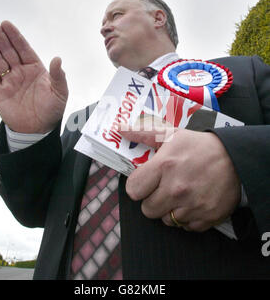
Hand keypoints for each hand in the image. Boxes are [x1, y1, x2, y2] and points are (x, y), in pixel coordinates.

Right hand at [0, 17, 67, 132]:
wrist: (38, 130)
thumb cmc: (51, 111)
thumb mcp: (60, 93)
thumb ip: (58, 76)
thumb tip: (58, 60)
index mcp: (36, 70)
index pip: (23, 49)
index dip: (15, 36)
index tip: (6, 24)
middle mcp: (21, 73)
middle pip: (7, 50)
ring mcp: (9, 81)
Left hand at [121, 127, 240, 231]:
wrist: (236, 158)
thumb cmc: (200, 146)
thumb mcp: (171, 134)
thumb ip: (144, 133)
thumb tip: (120, 129)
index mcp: (165, 166)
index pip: (133, 190)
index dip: (137, 187)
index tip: (145, 183)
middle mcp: (176, 189)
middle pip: (147, 209)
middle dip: (152, 200)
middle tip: (164, 188)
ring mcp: (192, 206)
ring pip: (166, 220)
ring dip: (170, 209)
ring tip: (181, 194)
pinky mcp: (206, 218)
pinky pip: (186, 227)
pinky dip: (188, 217)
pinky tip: (193, 202)